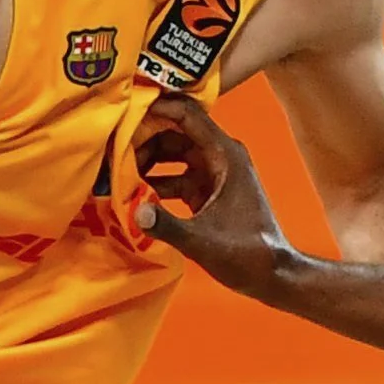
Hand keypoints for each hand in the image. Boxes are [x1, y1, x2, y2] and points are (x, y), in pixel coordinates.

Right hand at [131, 91, 292, 295]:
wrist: (271, 275)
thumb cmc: (247, 254)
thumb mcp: (202, 240)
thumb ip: (167, 225)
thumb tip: (133, 210)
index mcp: (225, 154)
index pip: (186, 114)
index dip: (155, 108)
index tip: (124, 111)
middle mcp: (221, 155)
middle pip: (175, 131)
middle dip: (144, 136)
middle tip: (111, 146)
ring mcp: (215, 172)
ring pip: (173, 154)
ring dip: (147, 160)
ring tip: (116, 170)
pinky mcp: (208, 191)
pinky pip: (176, 175)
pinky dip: (155, 180)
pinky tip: (132, 191)